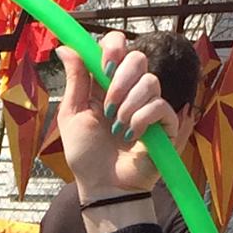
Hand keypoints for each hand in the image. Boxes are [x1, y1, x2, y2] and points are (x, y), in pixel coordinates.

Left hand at [54, 32, 176, 199]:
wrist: (102, 186)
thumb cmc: (86, 155)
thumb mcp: (73, 115)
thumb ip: (75, 80)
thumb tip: (67, 48)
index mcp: (106, 83)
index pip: (118, 46)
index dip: (113, 47)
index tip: (104, 65)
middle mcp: (130, 90)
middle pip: (138, 57)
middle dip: (121, 79)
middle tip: (108, 106)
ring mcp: (149, 105)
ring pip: (150, 81)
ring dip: (128, 106)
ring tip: (117, 129)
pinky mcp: (165, 123)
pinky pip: (160, 106)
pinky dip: (142, 120)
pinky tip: (131, 136)